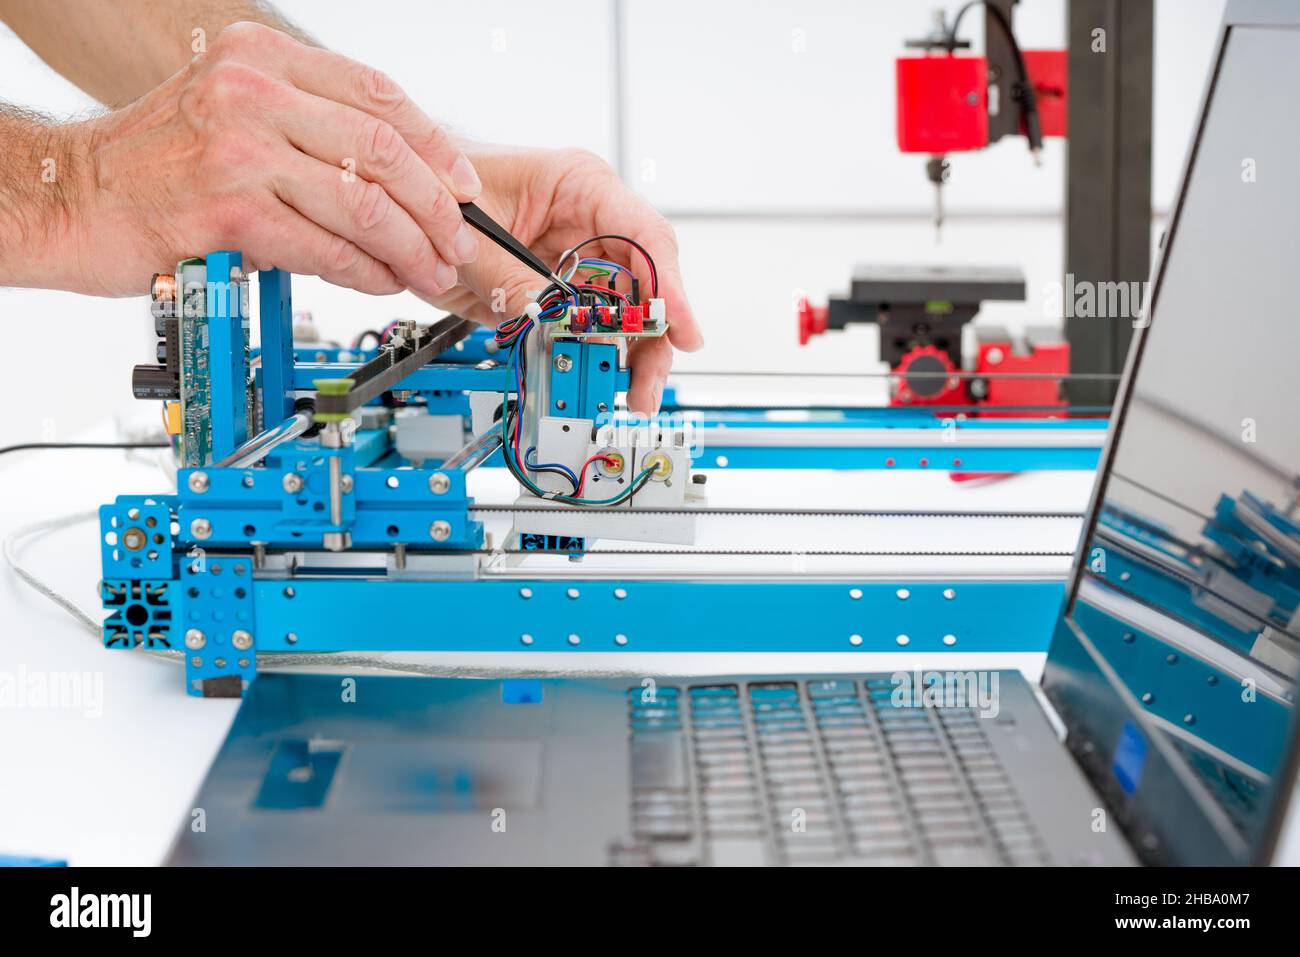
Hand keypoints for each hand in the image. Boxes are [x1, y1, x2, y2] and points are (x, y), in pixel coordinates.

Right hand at [54, 21, 480, 299]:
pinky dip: (366, 270)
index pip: (377, 93)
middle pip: (382, 146)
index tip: (462, 184)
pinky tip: (380, 279)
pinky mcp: (229, 209)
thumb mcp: (231, 112)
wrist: (73, 198)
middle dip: (435, 204)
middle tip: (456, 239)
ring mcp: (238, 147)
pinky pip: (326, 247)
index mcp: (260, 56)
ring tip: (428, 269)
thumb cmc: (156, 166)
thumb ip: (305, 125)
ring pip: (363, 200)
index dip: (435, 145)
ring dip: (410, 246)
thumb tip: (396, 170)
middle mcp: (250, 89)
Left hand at [428, 145, 702, 412]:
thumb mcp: (469, 235)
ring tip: (631, 392)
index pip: (643, 236)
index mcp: (578, 185)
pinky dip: (594, 356)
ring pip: (623, 312)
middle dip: (652, 336)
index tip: (680, 329)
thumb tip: (551, 320)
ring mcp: (576, 260)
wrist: (405, 206)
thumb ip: (512, 279)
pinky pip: (589, 328)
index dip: (669, 287)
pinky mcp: (557, 292)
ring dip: (629, 355)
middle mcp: (588, 224)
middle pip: (643, 283)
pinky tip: (595, 378)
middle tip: (649, 380)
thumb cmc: (437, 190)